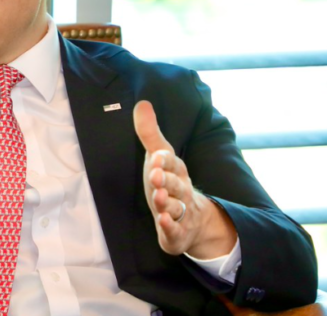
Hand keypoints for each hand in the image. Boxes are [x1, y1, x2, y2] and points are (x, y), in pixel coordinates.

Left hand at [133, 100, 235, 257]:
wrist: (195, 222)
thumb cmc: (169, 184)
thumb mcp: (159, 158)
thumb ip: (149, 133)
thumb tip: (142, 103)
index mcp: (176, 172)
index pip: (172, 163)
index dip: (164, 160)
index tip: (156, 155)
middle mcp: (181, 192)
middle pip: (175, 185)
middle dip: (166, 180)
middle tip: (155, 175)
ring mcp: (180, 214)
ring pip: (175, 208)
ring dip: (167, 203)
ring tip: (158, 197)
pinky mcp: (176, 234)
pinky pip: (174, 231)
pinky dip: (170, 227)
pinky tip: (163, 222)